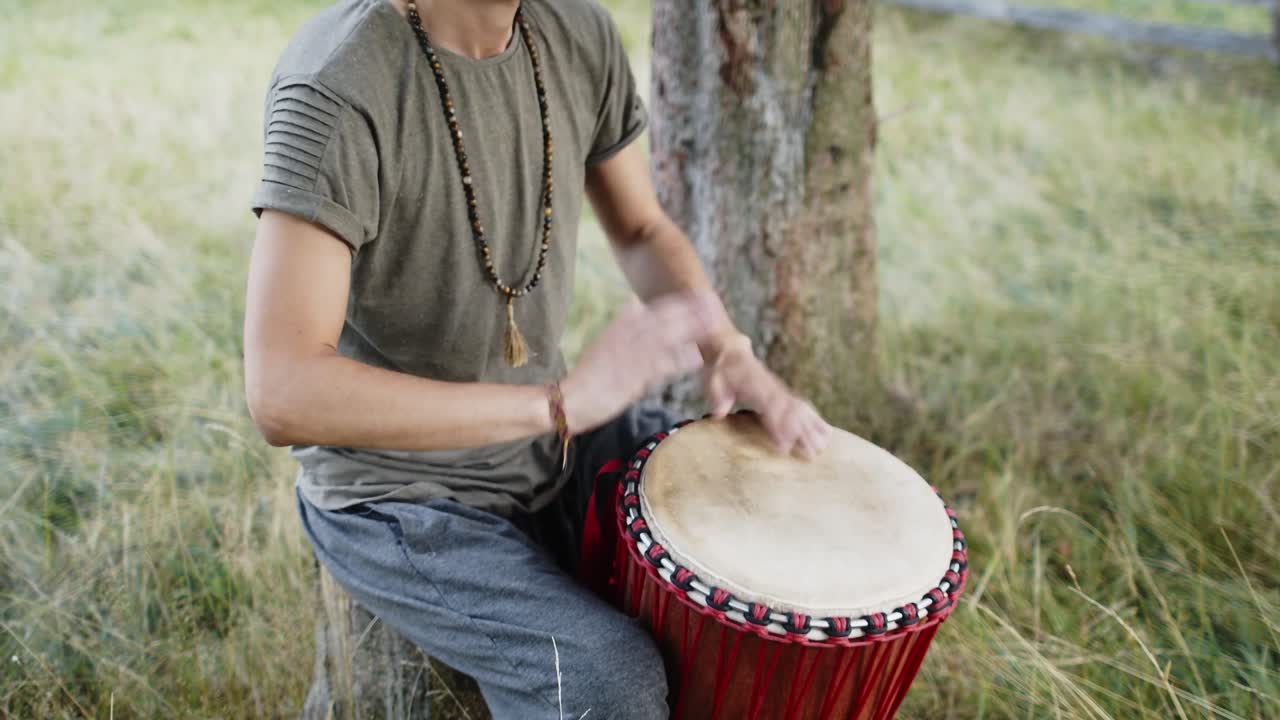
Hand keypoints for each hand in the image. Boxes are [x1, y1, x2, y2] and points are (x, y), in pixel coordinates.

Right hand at [561, 290, 721, 433]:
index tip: (701, 294)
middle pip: (664, 319)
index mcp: (620, 327)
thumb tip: (633, 302)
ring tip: (714, 324)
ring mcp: (630, 356)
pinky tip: (697, 358)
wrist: (569, 399)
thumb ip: (622, 324)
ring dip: (690, 330)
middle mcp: (626, 337)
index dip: (680, 302)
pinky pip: (659, 367)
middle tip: (714, 302)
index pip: (655, 309)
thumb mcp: (604, 342)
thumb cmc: (588, 376)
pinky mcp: (632, 378)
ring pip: (666, 338)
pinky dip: (678, 361)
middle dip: (690, 310)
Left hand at [701, 332, 831, 458]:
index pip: (772, 410)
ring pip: (801, 410)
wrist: (731, 352)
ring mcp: (780, 391)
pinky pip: (802, 406)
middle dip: (803, 433)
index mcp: (756, 389)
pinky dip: (815, 418)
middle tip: (813, 454)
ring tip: (824, 446)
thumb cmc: (722, 371)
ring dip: (813, 428)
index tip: (786, 447)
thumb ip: (718, 397)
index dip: (779, 428)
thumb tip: (719, 413)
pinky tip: (825, 430)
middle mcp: (772, 390)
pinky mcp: (783, 393)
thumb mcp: (714, 382)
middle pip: (792, 413)